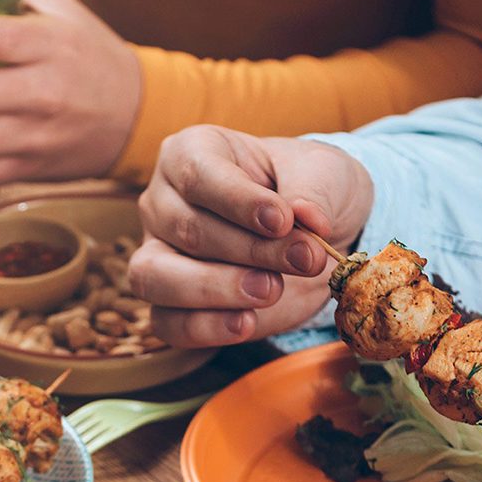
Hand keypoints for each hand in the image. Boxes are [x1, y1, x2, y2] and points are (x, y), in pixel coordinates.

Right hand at [130, 125, 373, 346]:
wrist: (315, 237)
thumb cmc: (309, 190)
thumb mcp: (324, 173)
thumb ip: (312, 192)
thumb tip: (304, 218)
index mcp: (190, 154)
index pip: (199, 175)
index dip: (239, 201)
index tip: (284, 221)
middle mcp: (163, 203)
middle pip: (187, 229)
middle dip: (249, 250)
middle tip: (303, 260)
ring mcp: (158, 256)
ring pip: (157, 277)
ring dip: (216, 289)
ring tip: (270, 291)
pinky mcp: (170, 305)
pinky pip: (167, 323)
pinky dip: (205, 327)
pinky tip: (246, 322)